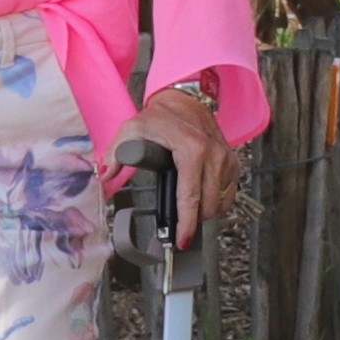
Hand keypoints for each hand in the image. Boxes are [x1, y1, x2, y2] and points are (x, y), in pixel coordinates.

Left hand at [112, 84, 226, 245]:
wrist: (185, 100)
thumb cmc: (160, 116)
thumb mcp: (132, 129)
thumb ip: (116, 153)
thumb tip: (106, 175)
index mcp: (191, 149)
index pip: (190, 195)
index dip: (186, 222)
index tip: (181, 239)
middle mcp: (213, 154)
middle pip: (208, 205)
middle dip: (194, 221)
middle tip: (179, 229)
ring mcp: (226, 158)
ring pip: (220, 202)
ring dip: (206, 213)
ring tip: (189, 214)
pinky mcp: (232, 161)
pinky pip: (228, 193)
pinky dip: (217, 202)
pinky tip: (202, 201)